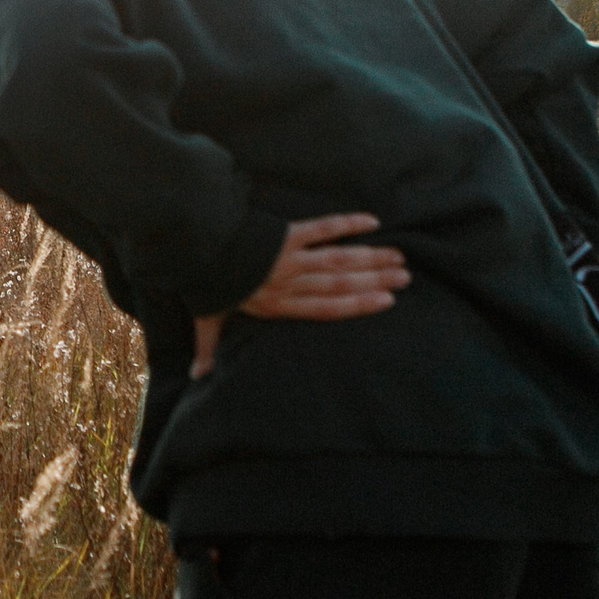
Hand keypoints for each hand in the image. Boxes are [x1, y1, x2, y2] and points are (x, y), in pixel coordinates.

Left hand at [190, 213, 408, 377]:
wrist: (192, 247)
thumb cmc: (202, 283)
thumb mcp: (206, 319)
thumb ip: (207, 348)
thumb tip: (196, 377)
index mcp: (276, 305)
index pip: (324, 309)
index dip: (357, 306)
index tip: (386, 302)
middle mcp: (289, 283)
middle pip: (339, 284)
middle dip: (374, 280)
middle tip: (405, 278)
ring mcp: (289, 257)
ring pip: (337, 259)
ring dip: (369, 257)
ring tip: (398, 256)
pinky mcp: (285, 234)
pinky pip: (321, 228)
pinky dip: (346, 223)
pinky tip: (371, 221)